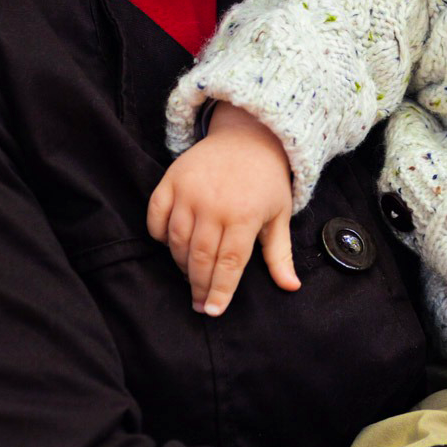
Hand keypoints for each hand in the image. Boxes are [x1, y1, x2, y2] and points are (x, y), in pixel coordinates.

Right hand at [145, 103, 299, 315]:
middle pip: (200, 258)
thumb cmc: (266, 180)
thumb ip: (280, 254)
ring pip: (177, 241)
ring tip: (190, 274)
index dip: (220, 291)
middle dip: (198, 286)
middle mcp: (215, 204)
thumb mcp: (279, 214)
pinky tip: (169, 244)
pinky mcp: (171, 180)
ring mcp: (190, 191)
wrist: (248, 135)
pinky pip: (155, 216)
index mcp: (245, 215)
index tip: (212, 310)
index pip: (229, 264)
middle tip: (199, 303)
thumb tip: (291, 287)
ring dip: (181, 264)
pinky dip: (158, 235)